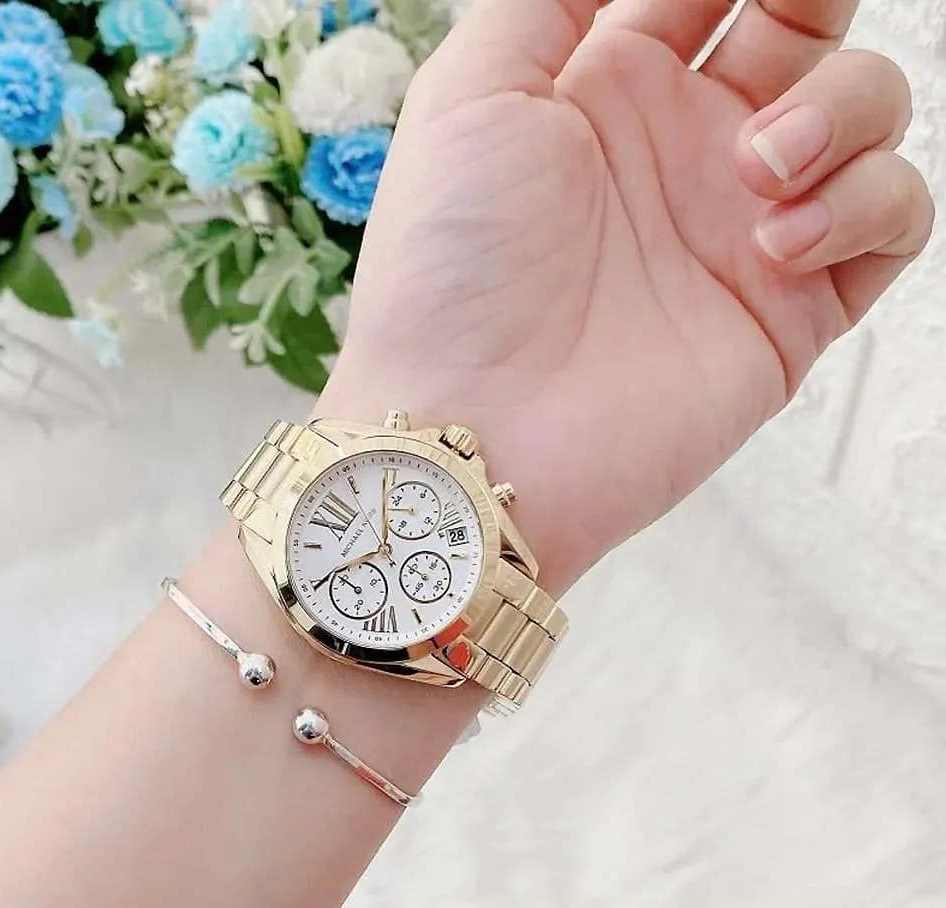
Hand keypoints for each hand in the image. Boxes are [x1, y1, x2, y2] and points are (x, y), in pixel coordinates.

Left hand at [321, 0, 933, 591]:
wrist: (472, 430)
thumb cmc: (448, 272)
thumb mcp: (473, 93)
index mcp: (609, 87)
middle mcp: (683, 150)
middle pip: (805, 26)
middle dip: (815, 0)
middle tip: (789, 15)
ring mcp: (739, 228)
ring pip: (866, 113)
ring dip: (841, 112)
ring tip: (760, 172)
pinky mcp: (788, 311)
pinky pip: (893, 221)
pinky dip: (866, 205)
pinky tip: (779, 243)